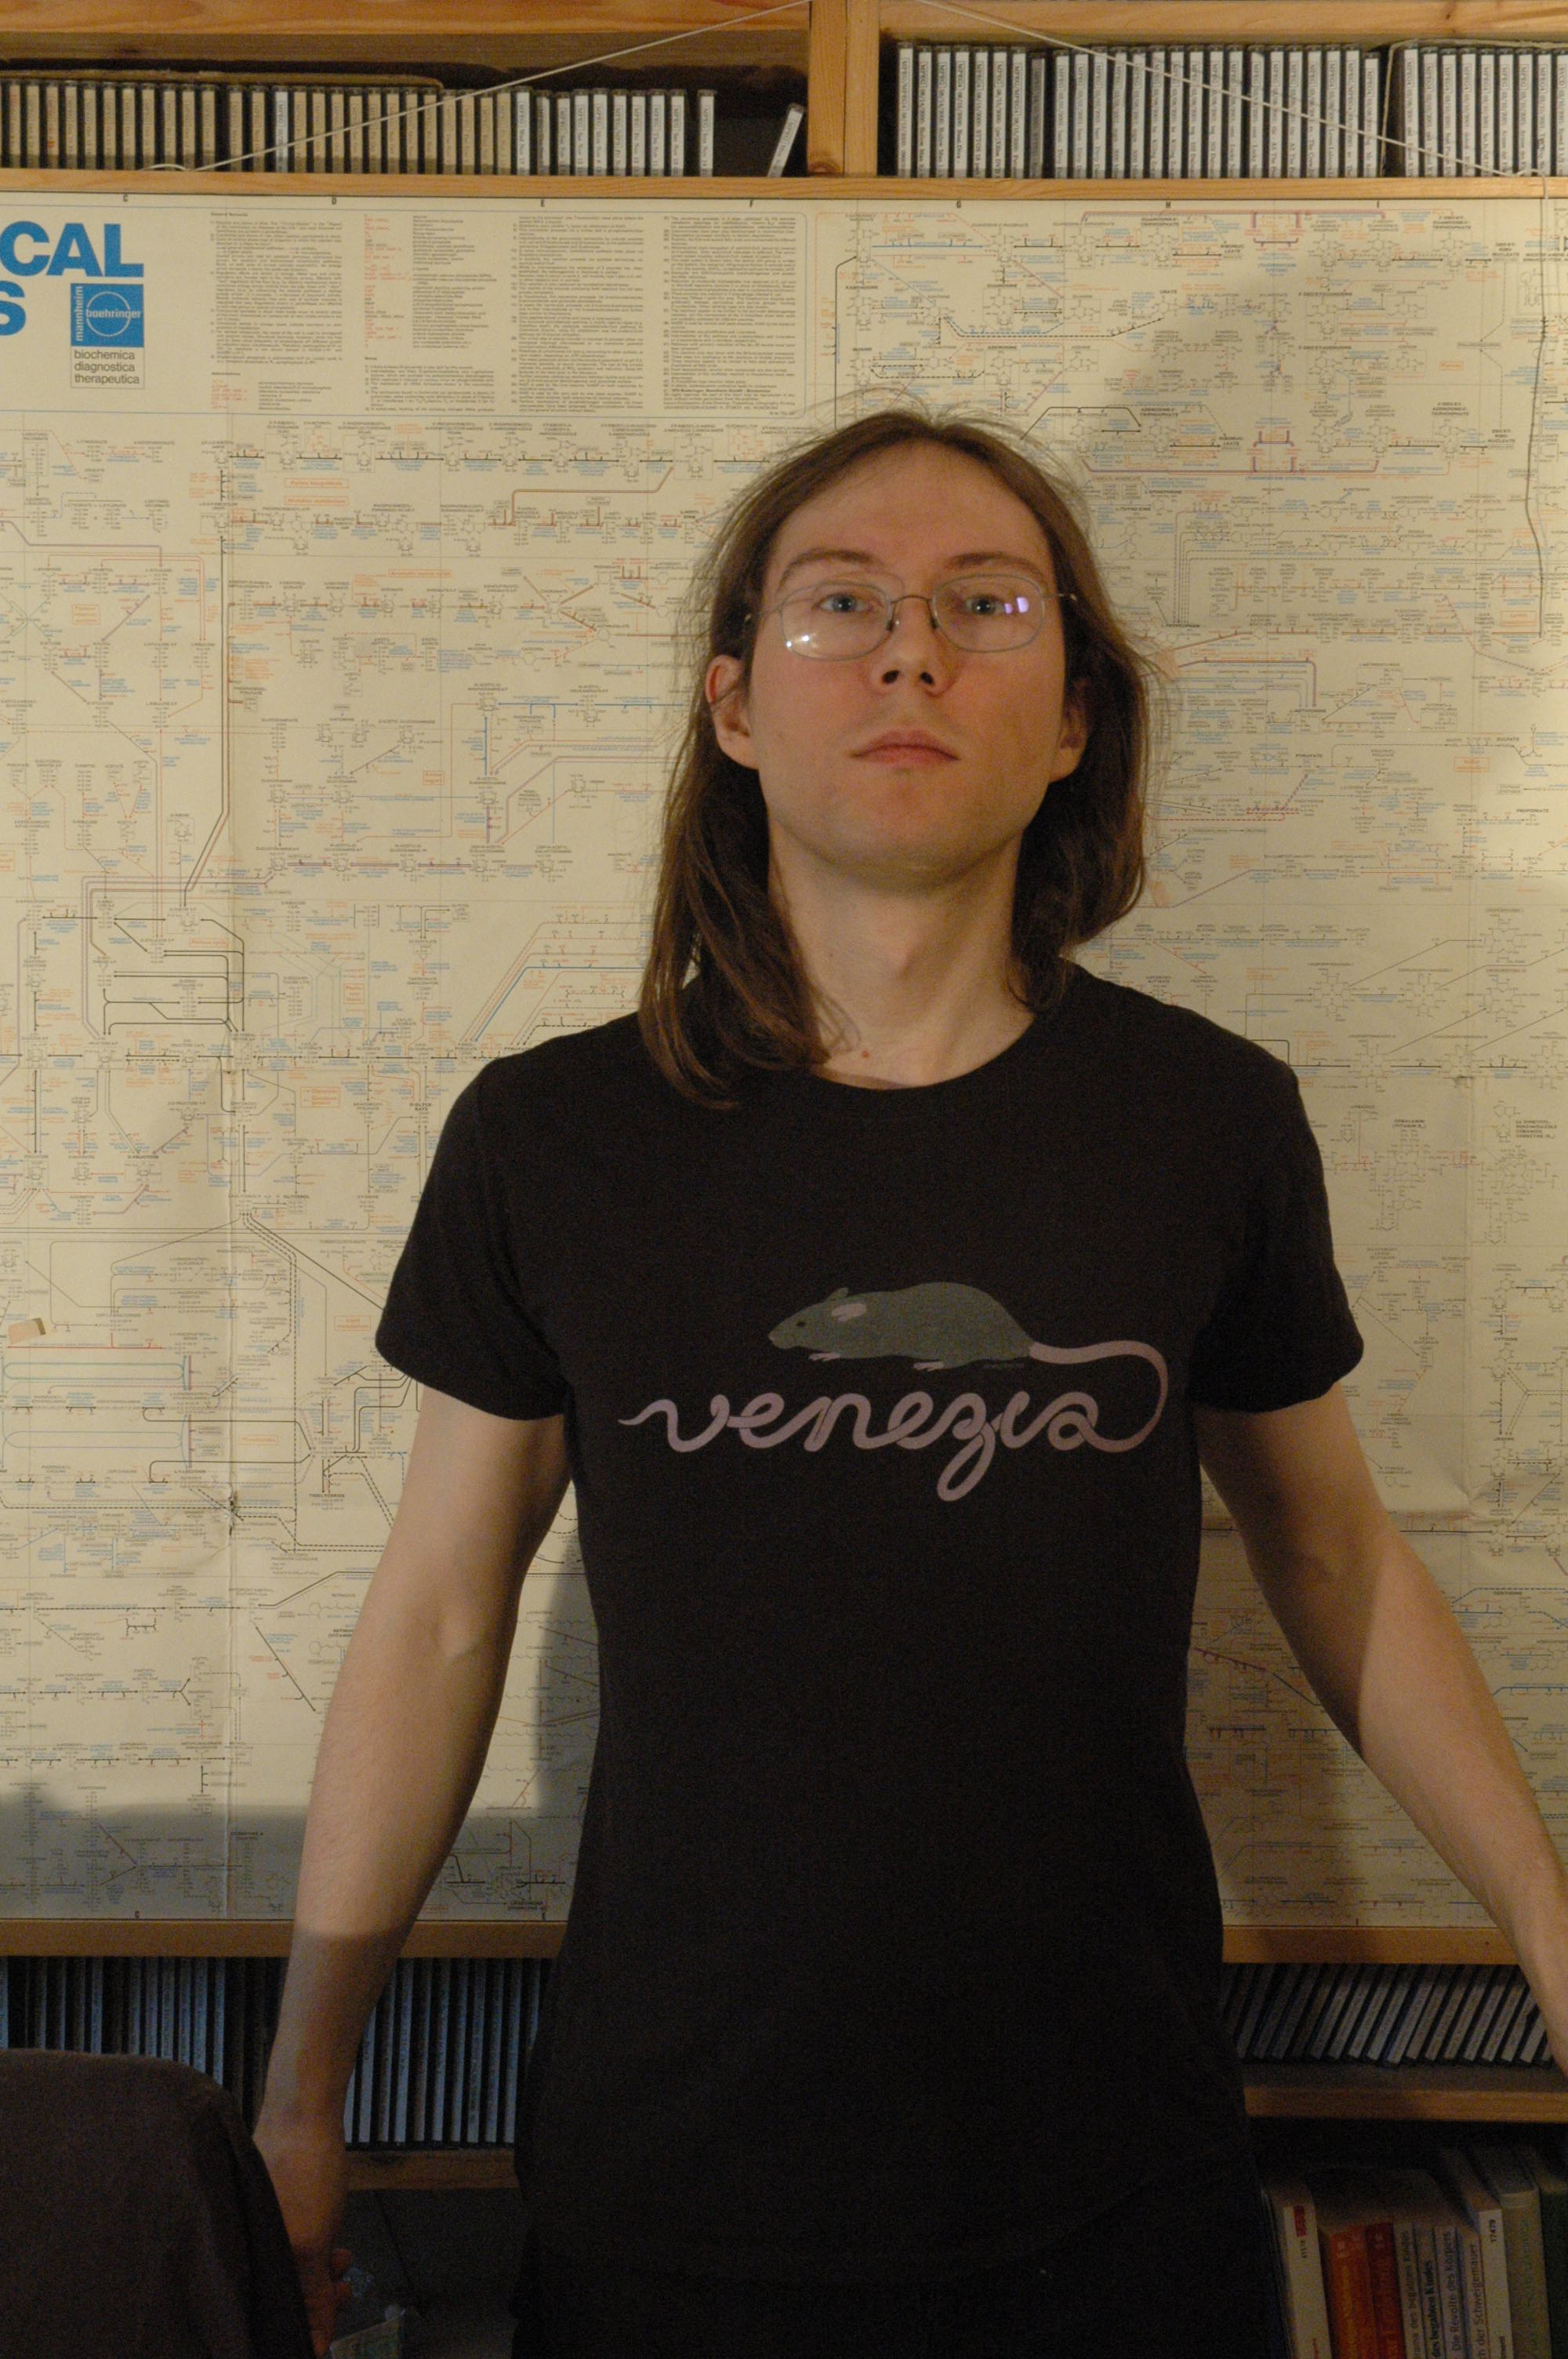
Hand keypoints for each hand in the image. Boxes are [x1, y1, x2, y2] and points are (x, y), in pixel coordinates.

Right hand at [255, 2106, 352, 2355]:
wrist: (304, 2111)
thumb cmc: (301, 2167)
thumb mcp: (312, 2241)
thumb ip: (312, 2295)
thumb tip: (317, 2346)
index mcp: (243, 2260)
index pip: (263, 2316)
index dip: (294, 2330)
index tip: (319, 2342)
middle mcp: (243, 2248)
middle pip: (277, 2299)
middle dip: (314, 2305)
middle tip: (341, 2297)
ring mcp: (258, 2230)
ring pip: (289, 2275)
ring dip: (321, 2279)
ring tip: (343, 2267)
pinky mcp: (271, 2215)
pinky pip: (292, 2251)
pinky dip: (315, 2256)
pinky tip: (336, 2251)